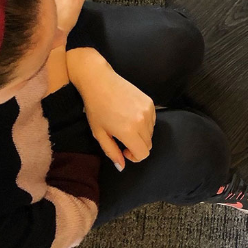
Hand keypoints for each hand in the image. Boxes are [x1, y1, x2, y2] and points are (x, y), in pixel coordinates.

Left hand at [67, 48, 155, 168]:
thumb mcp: (99, 134)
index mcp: (129, 131)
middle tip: (123, 139)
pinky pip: (152, 121)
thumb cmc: (95, 108)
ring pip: (151, 133)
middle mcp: (142, 121)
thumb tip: (122, 166)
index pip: (143, 153)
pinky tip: (131, 116)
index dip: (134, 157)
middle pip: (149, 144)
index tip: (124, 150)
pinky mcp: (150, 102)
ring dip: (141, 135)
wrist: (100, 81)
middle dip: (137, 146)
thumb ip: (112, 152)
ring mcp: (148, 110)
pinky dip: (145, 123)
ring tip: (126, 126)